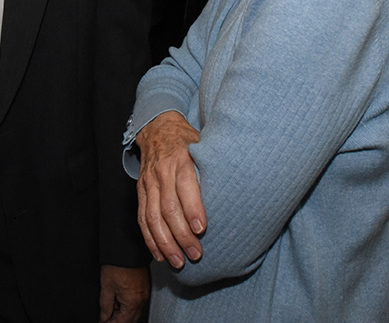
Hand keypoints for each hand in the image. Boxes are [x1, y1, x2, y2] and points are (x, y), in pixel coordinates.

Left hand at [99, 265, 148, 322]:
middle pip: (130, 320)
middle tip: (105, 320)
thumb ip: (105, 305)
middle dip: (117, 321)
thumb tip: (104, 317)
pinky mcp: (144, 287)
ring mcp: (144, 293)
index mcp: (133, 302)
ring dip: (122, 315)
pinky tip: (118, 303)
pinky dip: (127, 307)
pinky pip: (137, 303)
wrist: (126, 247)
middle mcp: (141, 299)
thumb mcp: (106, 287)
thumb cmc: (117, 264)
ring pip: (134, 312)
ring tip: (109, 312)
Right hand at [136, 111, 205, 268]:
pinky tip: (159, 254)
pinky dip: (149, 238)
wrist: (157, 128)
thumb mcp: (204, 144)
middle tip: (196, 254)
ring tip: (178, 261)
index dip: (192, 209)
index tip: (202, 229)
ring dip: (164, 242)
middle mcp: (162, 171)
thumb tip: (248, 184)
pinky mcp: (141, 190)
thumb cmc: (188, 140)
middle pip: (168, 207)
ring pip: (153, 216)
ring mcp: (149, 182)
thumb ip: (216, 164)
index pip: (185, 186)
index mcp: (181, 159)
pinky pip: (142, 217)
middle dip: (181, 234)